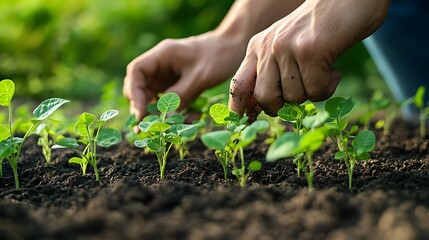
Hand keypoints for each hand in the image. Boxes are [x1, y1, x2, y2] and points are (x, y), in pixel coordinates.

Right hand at [123, 32, 245, 119]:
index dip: (134, 92)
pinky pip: (171, 102)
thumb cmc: (217, 56)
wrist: (234, 48)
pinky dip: (177, 112)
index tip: (141, 112)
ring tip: (175, 127)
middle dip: (144, 108)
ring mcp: (168, 76)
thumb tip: (164, 118)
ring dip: (162, 114)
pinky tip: (192, 118)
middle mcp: (161, 66)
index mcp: (162, 55)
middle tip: (150, 128)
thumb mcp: (200, 77)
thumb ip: (181, 95)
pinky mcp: (178, 85)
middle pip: (141, 87)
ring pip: (155, 98)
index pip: (136, 71)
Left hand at [228, 0, 388, 116]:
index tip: (241, 122)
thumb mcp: (285, 45)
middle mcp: (267, 47)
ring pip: (294, 97)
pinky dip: (328, 88)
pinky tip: (334, 70)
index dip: (238, 106)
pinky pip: (315, 91)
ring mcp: (286, 48)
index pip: (239, 84)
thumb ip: (272, 71)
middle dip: (283, 106)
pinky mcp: (309, 51)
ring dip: (312, 92)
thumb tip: (265, 108)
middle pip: (264, 98)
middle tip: (301, 92)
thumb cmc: (318, 29)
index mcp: (257, 47)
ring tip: (322, 70)